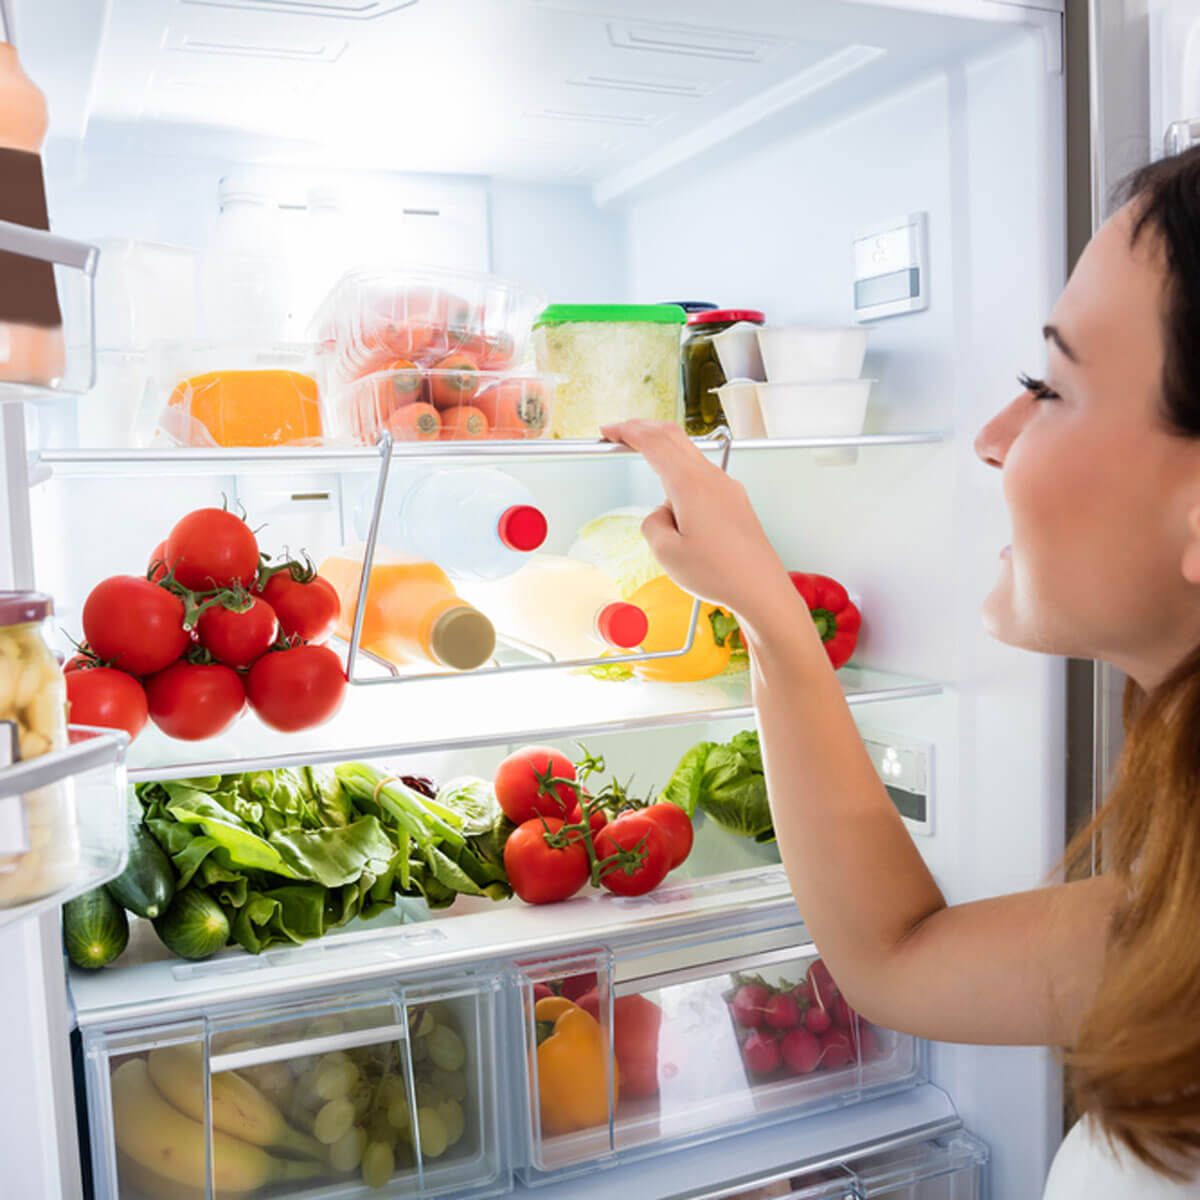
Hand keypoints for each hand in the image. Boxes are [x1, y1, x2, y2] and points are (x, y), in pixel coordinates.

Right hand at [600, 420, 798, 630]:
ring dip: (664, 455)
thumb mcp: (666, 553)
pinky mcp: (735, 501)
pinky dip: (682, 477)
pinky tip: (678, 506)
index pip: (653, 442)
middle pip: (674, 436)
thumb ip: (652, 524)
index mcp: (690, 484)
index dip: (627, 431)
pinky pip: (703, 478)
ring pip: (689, 456)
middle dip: (644, 429)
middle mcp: (711, 478)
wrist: (761, 589)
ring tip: (651, 482)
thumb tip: (661, 514)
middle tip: (621, 433)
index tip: (609, 431)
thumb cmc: (719, 574)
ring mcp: (727, 487)